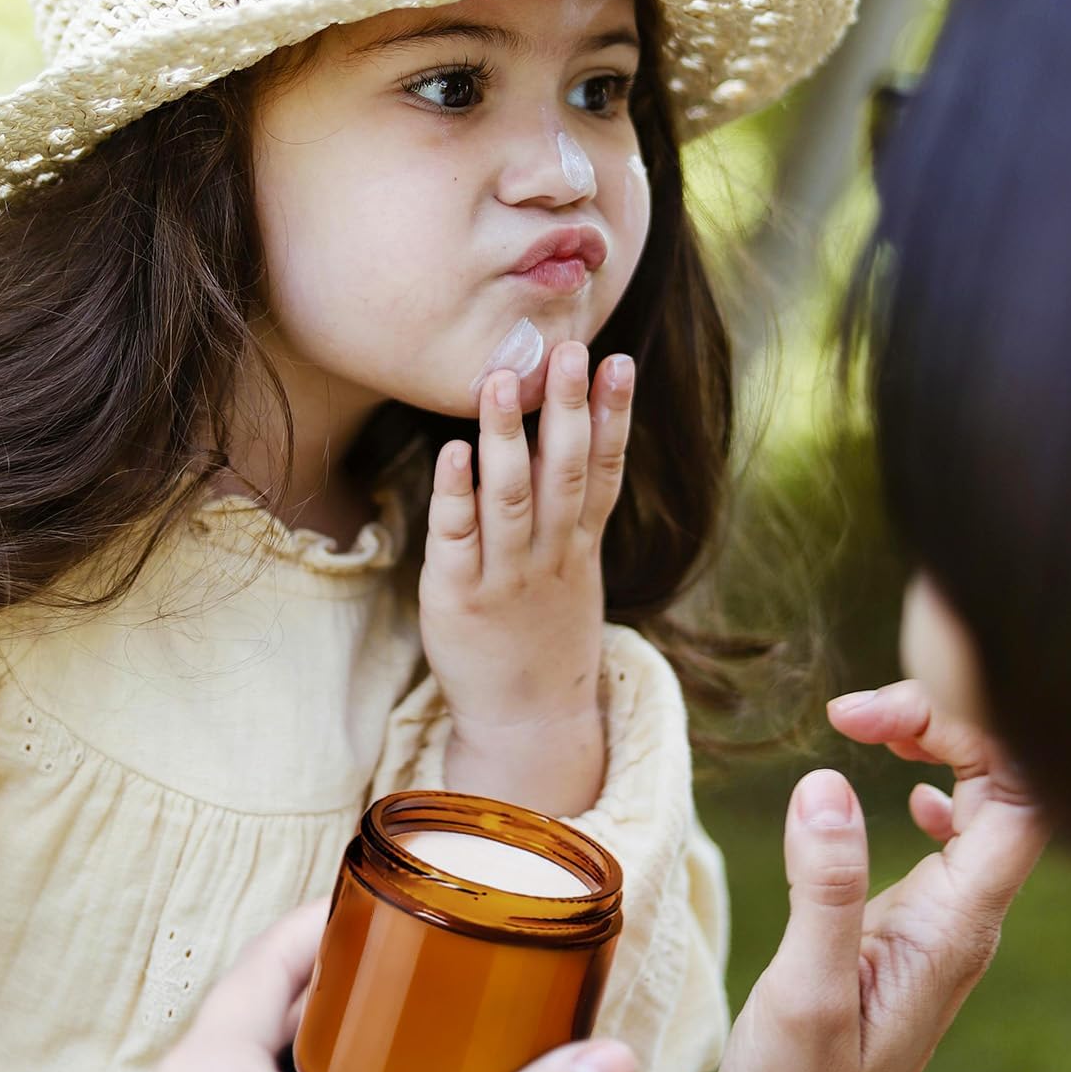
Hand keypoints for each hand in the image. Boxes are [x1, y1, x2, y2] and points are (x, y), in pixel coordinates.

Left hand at [420, 342, 634, 814]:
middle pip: (563, 474)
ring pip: (510, 499)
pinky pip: (457, 541)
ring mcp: (505, 578)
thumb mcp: (575, 571)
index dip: (613, 416)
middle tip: (568, 348)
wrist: (526, 723)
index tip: (618, 360)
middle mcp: (549, 556)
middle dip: (566, 409)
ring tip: (501, 380)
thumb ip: (570, 509)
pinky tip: (452, 453)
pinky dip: (455, 497)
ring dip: (505, 438)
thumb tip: (571, 437)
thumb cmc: (544, 635)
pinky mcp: (457, 599)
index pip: (603, 470)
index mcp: (580, 546)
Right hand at [710, 680, 1046, 1071]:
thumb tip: (829, 782)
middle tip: (854, 711)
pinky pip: (955, 839)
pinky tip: (902, 784)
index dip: (963, 729)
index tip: (863, 719)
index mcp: (955, 926)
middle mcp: (966, 919)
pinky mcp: (913, 933)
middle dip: (947, 723)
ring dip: (939, 748)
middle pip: (1008, 785)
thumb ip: (824, 888)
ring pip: (983, 806)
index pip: (1017, 793)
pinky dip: (932, 788)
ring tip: (865, 724)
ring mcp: (945, 925)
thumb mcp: (803, 994)